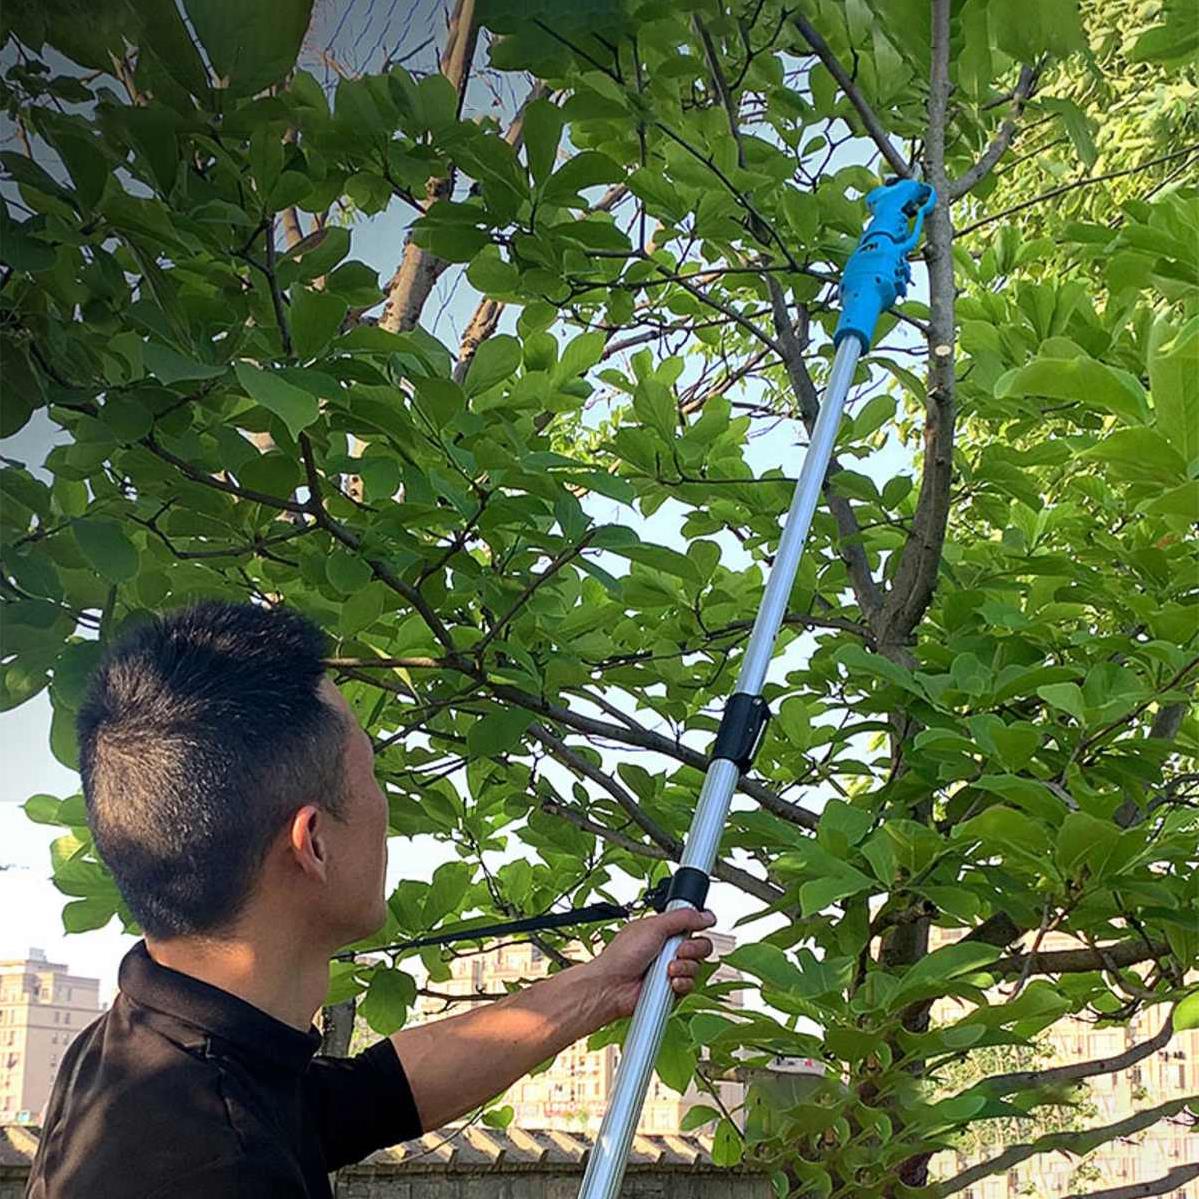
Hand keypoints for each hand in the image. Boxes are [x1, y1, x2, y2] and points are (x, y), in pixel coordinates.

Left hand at [583, 908, 716, 1021]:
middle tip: (678, 951)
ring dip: (684, 967)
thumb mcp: (654, 926)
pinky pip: (689, 985)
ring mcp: (670, 969)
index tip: (696, 928)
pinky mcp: (671, 989)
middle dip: (692, 949)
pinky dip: (681, 983)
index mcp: (663, 931)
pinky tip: (669, 982)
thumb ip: (683, 918)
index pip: (692, 926)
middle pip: (700, 946)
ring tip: (667, 969)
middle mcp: (668, 949)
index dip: (697, 927)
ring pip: (696, 967)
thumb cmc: (622, 955)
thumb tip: (707, 915)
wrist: (612, 986)